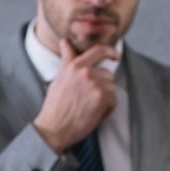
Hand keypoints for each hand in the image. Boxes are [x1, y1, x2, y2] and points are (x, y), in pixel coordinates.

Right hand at [32, 39, 118, 153]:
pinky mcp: (102, 97)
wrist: (54, 128)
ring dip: (106, 99)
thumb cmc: (55, 107)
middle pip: (108, 75)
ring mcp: (95, 83)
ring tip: (89, 108)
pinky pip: (114, 100)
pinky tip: (93, 114)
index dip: (110, 51)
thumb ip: (67, 59)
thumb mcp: (59, 78)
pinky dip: (107, 109)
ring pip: (112, 88)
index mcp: (74, 65)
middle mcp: (85, 72)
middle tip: (88, 101)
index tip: (115, 55)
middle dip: (103, 88)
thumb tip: (65, 42)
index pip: (99, 50)